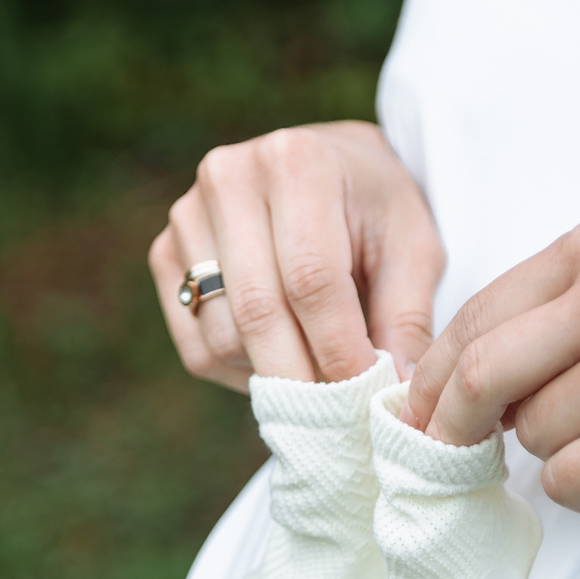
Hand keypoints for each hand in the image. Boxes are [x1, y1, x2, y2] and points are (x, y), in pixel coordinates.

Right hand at [148, 121, 444, 390]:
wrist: (329, 167)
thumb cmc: (376, 211)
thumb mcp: (413, 250)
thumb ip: (406, 320)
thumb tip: (395, 397)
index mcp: (296, 163)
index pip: (310, 280)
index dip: (339, 350)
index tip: (367, 396)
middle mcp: (228, 178)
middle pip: (258, 312)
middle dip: (304, 379)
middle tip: (341, 415)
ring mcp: (187, 217)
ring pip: (223, 338)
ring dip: (274, 376)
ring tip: (317, 371)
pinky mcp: (166, 255)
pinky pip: (197, 348)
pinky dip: (240, 373)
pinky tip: (279, 356)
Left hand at [403, 216, 579, 511]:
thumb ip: (550, 314)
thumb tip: (447, 377)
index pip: (477, 313)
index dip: (435, 373)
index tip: (417, 409)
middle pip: (480, 371)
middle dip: (447, 422)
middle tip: (441, 449)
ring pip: (527, 433)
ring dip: (556, 452)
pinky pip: (561, 480)